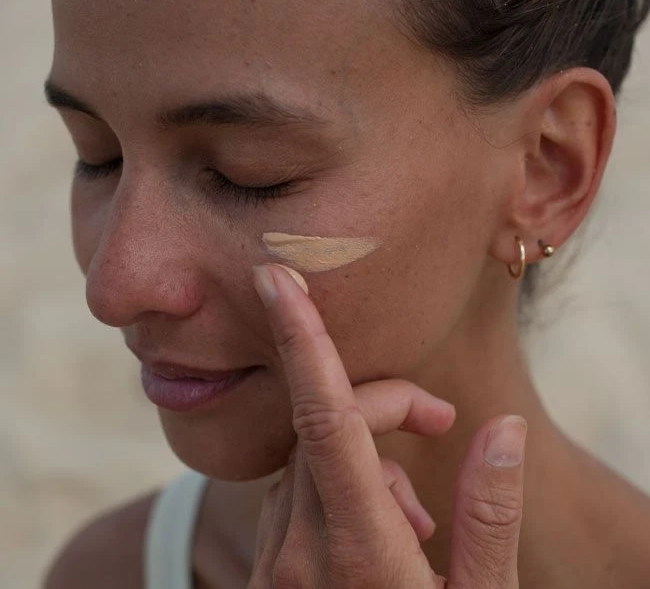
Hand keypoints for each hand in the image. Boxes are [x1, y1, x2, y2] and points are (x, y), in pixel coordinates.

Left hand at [249, 264, 526, 587]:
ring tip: (419, 518)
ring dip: (362, 453)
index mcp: (360, 552)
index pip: (326, 419)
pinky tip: (378, 525)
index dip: (302, 339)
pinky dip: (334, 482)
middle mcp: (299, 552)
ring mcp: (273, 563)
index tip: (277, 279)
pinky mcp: (266, 568)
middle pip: (324, 425)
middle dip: (382, 401)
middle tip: (438, 420)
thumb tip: (504, 426)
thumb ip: (491, 516)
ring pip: (305, 456)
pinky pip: (291, 493)